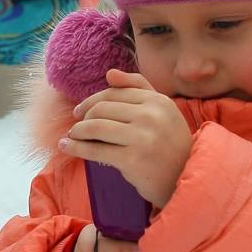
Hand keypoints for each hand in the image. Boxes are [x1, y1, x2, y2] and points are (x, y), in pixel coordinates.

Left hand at [60, 69, 192, 208]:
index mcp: (157, 101)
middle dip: (84, 117)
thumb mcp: (162, 111)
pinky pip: (95, 150)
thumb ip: (139, 88)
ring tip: (71, 136)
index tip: (81, 111)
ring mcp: (142, 137)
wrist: (185, 178)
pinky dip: (76, 147)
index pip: (114, 93)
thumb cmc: (170, 143)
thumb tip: (109, 73)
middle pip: (102, 108)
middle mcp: (151, 115)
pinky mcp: (132, 159)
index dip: (92, 100)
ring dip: (77, 131)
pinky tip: (66, 147)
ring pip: (96, 127)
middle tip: (76, 127)